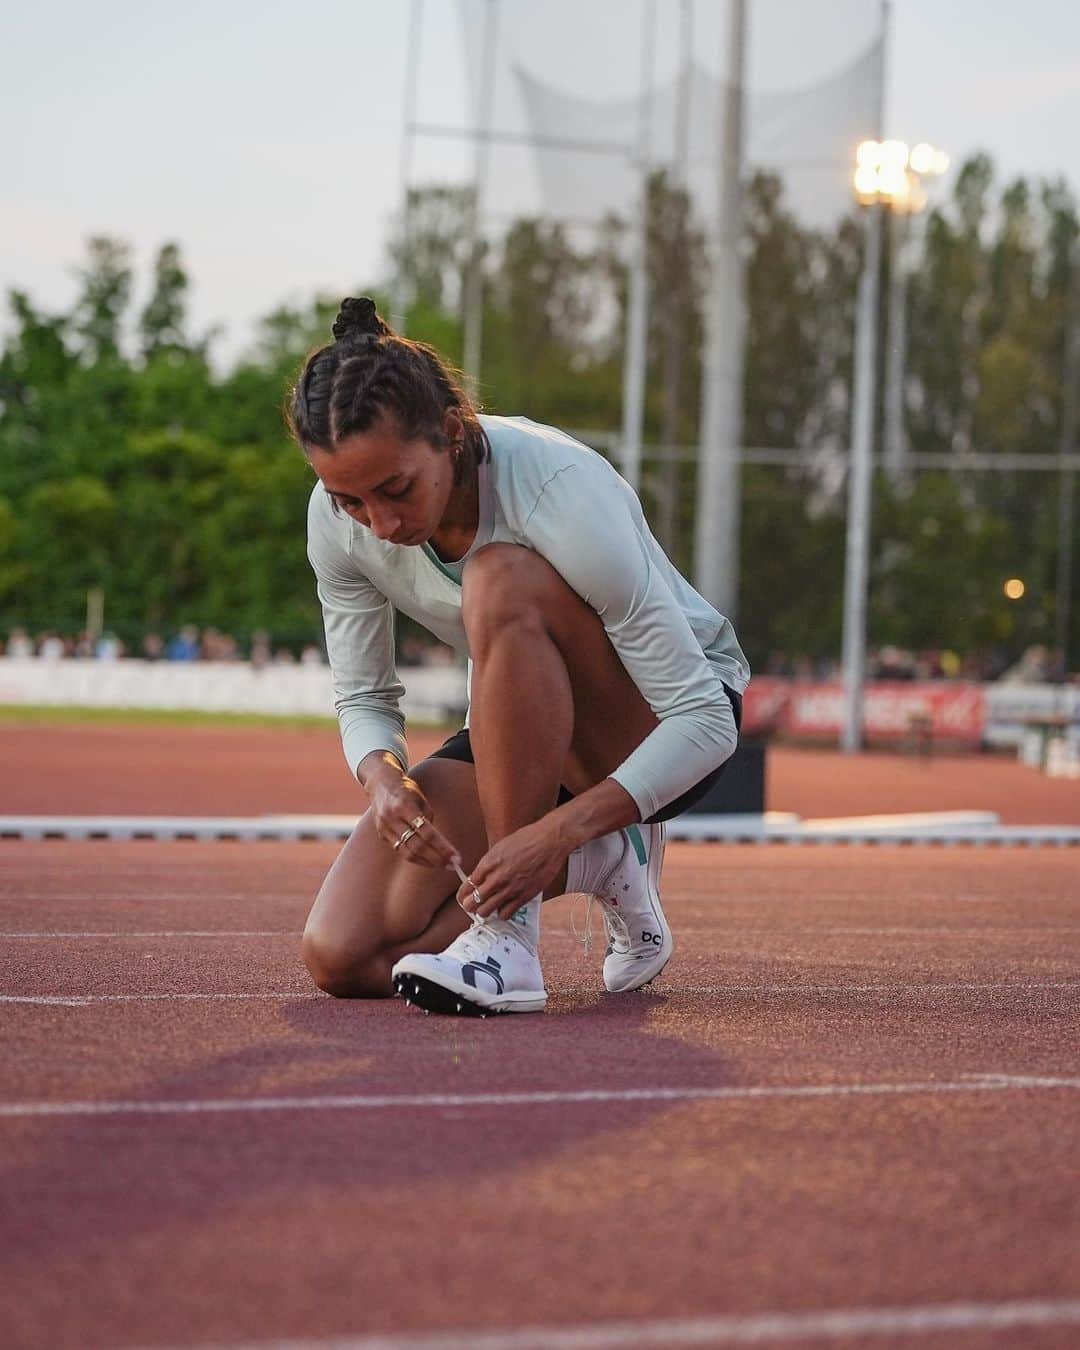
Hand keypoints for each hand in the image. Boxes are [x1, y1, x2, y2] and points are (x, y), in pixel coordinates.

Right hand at [361, 753, 460, 870]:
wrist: (380, 784)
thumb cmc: (406, 791)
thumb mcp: (420, 800)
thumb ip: (427, 820)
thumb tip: (439, 844)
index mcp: (405, 806)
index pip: (427, 833)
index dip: (443, 848)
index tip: (456, 857)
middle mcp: (392, 819)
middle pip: (417, 846)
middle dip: (437, 858)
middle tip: (453, 865)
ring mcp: (384, 828)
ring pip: (407, 853)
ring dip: (427, 862)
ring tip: (442, 865)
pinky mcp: (382, 836)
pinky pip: (401, 851)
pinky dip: (416, 857)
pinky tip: (428, 860)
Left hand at [456, 818, 568, 920]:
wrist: (550, 841)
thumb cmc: (527, 839)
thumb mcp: (500, 847)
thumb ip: (489, 864)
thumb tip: (480, 877)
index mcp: (488, 863)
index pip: (467, 886)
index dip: (463, 894)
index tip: (464, 897)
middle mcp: (496, 878)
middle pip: (472, 902)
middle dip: (470, 906)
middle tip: (473, 906)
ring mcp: (510, 889)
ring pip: (486, 911)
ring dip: (485, 911)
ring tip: (488, 908)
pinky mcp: (524, 896)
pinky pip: (505, 914)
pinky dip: (502, 913)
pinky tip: (505, 908)